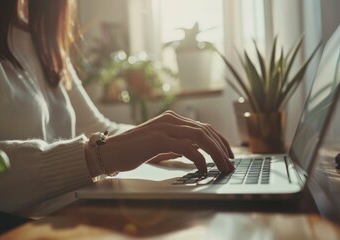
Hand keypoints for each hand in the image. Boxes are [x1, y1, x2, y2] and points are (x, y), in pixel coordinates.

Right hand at [100, 111, 233, 172]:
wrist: (108, 152)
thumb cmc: (132, 151)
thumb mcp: (159, 146)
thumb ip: (176, 146)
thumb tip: (197, 154)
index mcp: (171, 120)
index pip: (203, 128)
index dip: (219, 141)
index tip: (228, 155)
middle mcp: (170, 120)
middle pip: (205, 131)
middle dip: (222, 148)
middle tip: (231, 164)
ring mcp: (164, 128)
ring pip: (200, 137)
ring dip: (216, 153)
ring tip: (223, 167)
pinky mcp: (158, 139)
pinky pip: (187, 147)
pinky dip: (199, 158)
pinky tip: (204, 168)